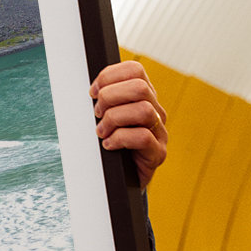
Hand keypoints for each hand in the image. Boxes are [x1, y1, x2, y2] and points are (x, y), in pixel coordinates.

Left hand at [90, 60, 167, 187]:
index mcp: (143, 97)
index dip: (109, 76)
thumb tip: (90, 90)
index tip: (93, 92)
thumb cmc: (110, 145)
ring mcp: (160, 132)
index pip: (134, 70)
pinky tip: (109, 145)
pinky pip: (143, 137)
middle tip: (97, 114)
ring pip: (143, 110)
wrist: (120, 180)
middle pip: (140, 87)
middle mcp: (155, 111)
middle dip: (110, 97)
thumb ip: (103, 100)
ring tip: (102, 132)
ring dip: (114, 119)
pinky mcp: (158, 153)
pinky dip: (119, 139)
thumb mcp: (104, 117)